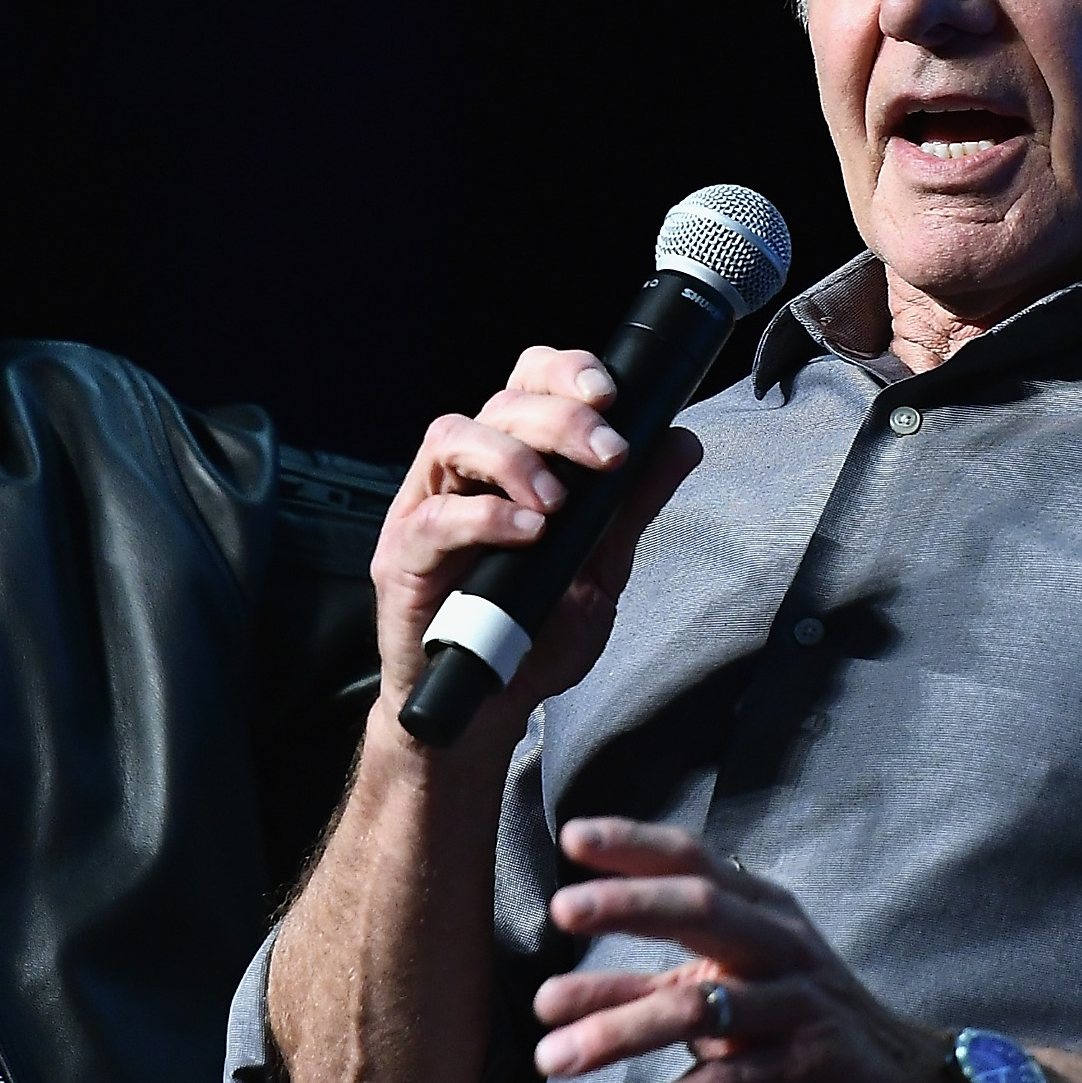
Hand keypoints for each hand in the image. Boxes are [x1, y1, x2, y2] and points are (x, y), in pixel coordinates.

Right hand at [370, 345, 702, 738]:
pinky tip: (528, 533)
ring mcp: (427, 508)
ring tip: (558, 502)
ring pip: (454, 438)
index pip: (526, 384)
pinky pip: (435, 516)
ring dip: (515, 458)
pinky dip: (485, 517)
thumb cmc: (531, 637)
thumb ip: (632, 506)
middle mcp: (464, 474)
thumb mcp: (600, 569)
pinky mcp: (401, 555)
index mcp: (508, 464)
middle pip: (500, 404)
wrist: (486, 710)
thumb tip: (680, 442)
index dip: (564, 372)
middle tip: (608, 455)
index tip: (610, 394)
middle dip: (561, 419)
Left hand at [529, 817, 964, 1082]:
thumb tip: (550, 1001)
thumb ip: (639, 991)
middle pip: (703, 908)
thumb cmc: (794, 1029)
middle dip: (630, 905)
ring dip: (618, 1031)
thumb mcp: (721, 996)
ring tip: (551, 1058)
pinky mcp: (805, 1072)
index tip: (572, 837)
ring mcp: (797, 1008)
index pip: (694, 863)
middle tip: (560, 910)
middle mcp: (782, 947)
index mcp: (761, 913)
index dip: (635, 846)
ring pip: (700, 1007)